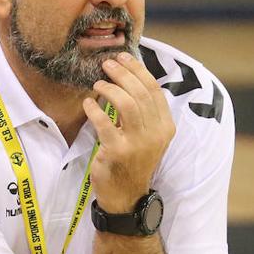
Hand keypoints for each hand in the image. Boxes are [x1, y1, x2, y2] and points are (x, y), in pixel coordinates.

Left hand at [83, 52, 173, 212]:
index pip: (155, 90)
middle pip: (141, 93)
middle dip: (123, 74)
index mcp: (166, 126)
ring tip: (98, 83)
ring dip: (110, 89)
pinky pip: (104, 124)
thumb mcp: (146, 137)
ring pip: (127, 104)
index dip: (138, 70)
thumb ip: (143, 113)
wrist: (126, 196)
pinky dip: (94, 110)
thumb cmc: (133, 162)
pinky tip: (88, 104)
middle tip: (107, 64)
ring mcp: (138, 143)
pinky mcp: (118, 152)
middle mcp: (156, 133)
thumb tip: (127, 79)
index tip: (123, 57)